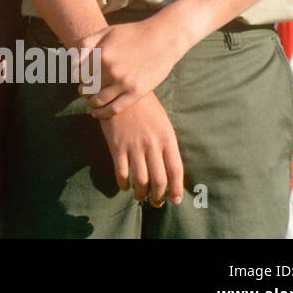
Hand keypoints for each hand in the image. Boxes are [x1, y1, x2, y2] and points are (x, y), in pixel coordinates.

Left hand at [79, 16, 184, 116]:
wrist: (163, 40)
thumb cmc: (132, 34)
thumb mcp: (106, 32)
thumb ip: (85, 44)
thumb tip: (72, 62)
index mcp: (101, 55)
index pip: (78, 74)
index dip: (78, 77)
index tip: (82, 77)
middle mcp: (111, 71)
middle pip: (86, 88)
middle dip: (83, 90)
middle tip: (85, 90)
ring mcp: (124, 83)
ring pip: (97, 100)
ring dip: (90, 102)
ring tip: (91, 100)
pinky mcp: (136, 93)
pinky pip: (114, 109)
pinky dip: (102, 113)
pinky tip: (97, 113)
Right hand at [96, 91, 183, 207]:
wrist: (120, 90)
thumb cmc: (145, 107)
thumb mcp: (162, 122)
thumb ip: (167, 144)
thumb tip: (170, 169)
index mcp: (167, 138)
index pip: (175, 170)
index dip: (176, 189)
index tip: (174, 200)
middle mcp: (152, 144)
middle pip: (159, 180)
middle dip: (158, 196)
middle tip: (156, 203)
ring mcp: (134, 145)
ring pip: (140, 179)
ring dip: (141, 193)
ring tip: (140, 197)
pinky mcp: (116, 145)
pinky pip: (121, 172)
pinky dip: (123, 183)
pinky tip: (124, 186)